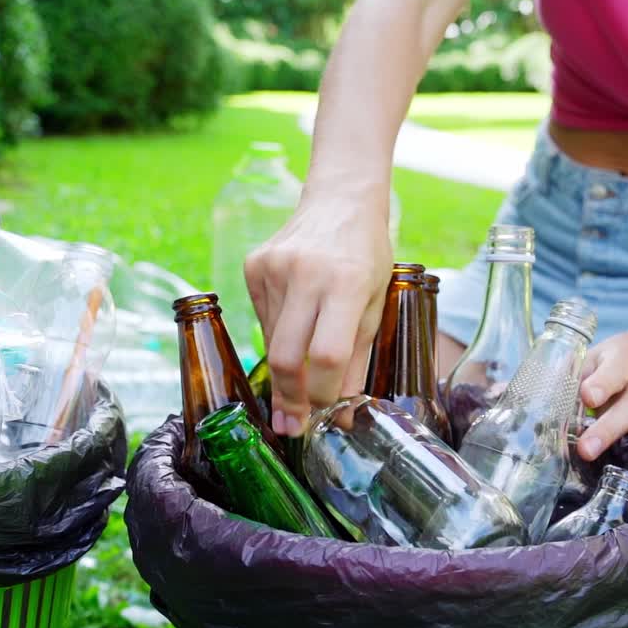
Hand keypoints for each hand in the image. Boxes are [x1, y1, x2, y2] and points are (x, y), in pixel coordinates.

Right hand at [244, 192, 392, 436]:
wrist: (340, 200)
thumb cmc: (366, 256)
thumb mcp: (373, 306)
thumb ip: (355, 361)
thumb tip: (340, 414)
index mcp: (345, 283)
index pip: (326, 355)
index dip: (321, 394)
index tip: (321, 418)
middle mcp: (306, 274)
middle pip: (285, 357)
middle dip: (289, 399)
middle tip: (293, 426)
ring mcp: (274, 268)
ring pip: (272, 341)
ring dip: (287, 365)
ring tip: (303, 366)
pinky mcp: (254, 265)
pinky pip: (263, 318)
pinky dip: (279, 333)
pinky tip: (296, 320)